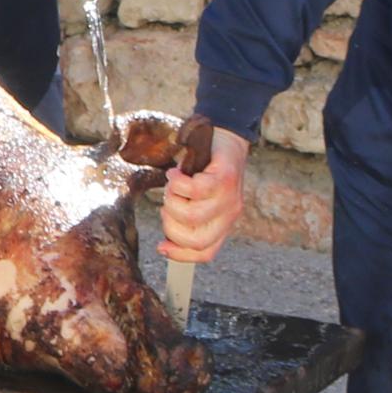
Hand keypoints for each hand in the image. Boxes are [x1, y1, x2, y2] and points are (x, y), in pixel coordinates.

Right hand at [159, 120, 247, 263]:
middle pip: (196, 239)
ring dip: (172, 200)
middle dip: (171, 225)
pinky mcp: (224, 178)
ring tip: (172, 186)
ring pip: (192, 215)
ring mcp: (229, 198)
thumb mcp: (202, 200)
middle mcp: (230, 215)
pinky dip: (177, 183)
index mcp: (224, 224)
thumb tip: (166, 244)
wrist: (227, 137)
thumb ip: (189, 218)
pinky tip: (175, 174)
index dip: (181, 255)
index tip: (162, 247)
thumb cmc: (208, 169)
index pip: (206, 252)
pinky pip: (195, 190)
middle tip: (167, 206)